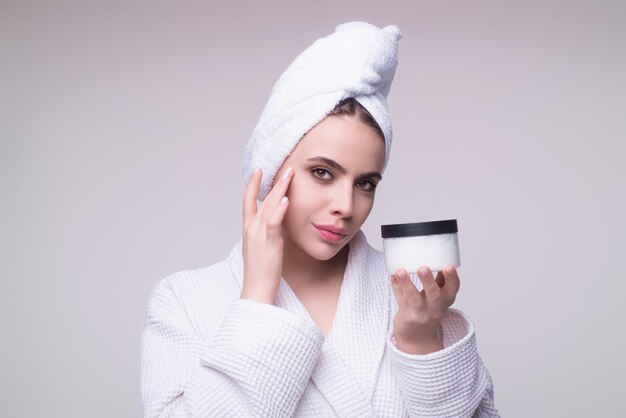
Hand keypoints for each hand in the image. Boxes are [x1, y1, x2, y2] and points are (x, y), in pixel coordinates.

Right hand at [240, 167, 293, 303]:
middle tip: (284, 168)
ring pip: (269, 207)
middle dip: (273, 182)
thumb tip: (274, 224)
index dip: (252, 185)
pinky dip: (280, 210)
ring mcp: (259, 235)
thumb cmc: (261, 272)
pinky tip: (287, 200)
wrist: (256, 290)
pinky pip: (274, 223)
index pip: (248, 202)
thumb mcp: (261, 248)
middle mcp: (251, 229)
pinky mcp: (269, 244)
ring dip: (280, 190)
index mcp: (248, 230)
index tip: (257, 171)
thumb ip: (265, 234)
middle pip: (262, 200)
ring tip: (289, 175)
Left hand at [390, 265, 459, 353]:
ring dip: (407, 283)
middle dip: (428, 281)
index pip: (453, 288)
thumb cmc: (429, 308)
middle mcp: (435, 307)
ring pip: (413, 298)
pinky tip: (392, 274)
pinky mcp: (406, 315)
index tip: (449, 266)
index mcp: (446, 299)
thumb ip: (439, 279)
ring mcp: (420, 312)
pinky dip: (395, 285)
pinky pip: (400, 298)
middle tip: (423, 268)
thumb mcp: (439, 296)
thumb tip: (437, 257)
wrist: (418, 336)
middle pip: (434, 295)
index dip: (452, 277)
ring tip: (400, 271)